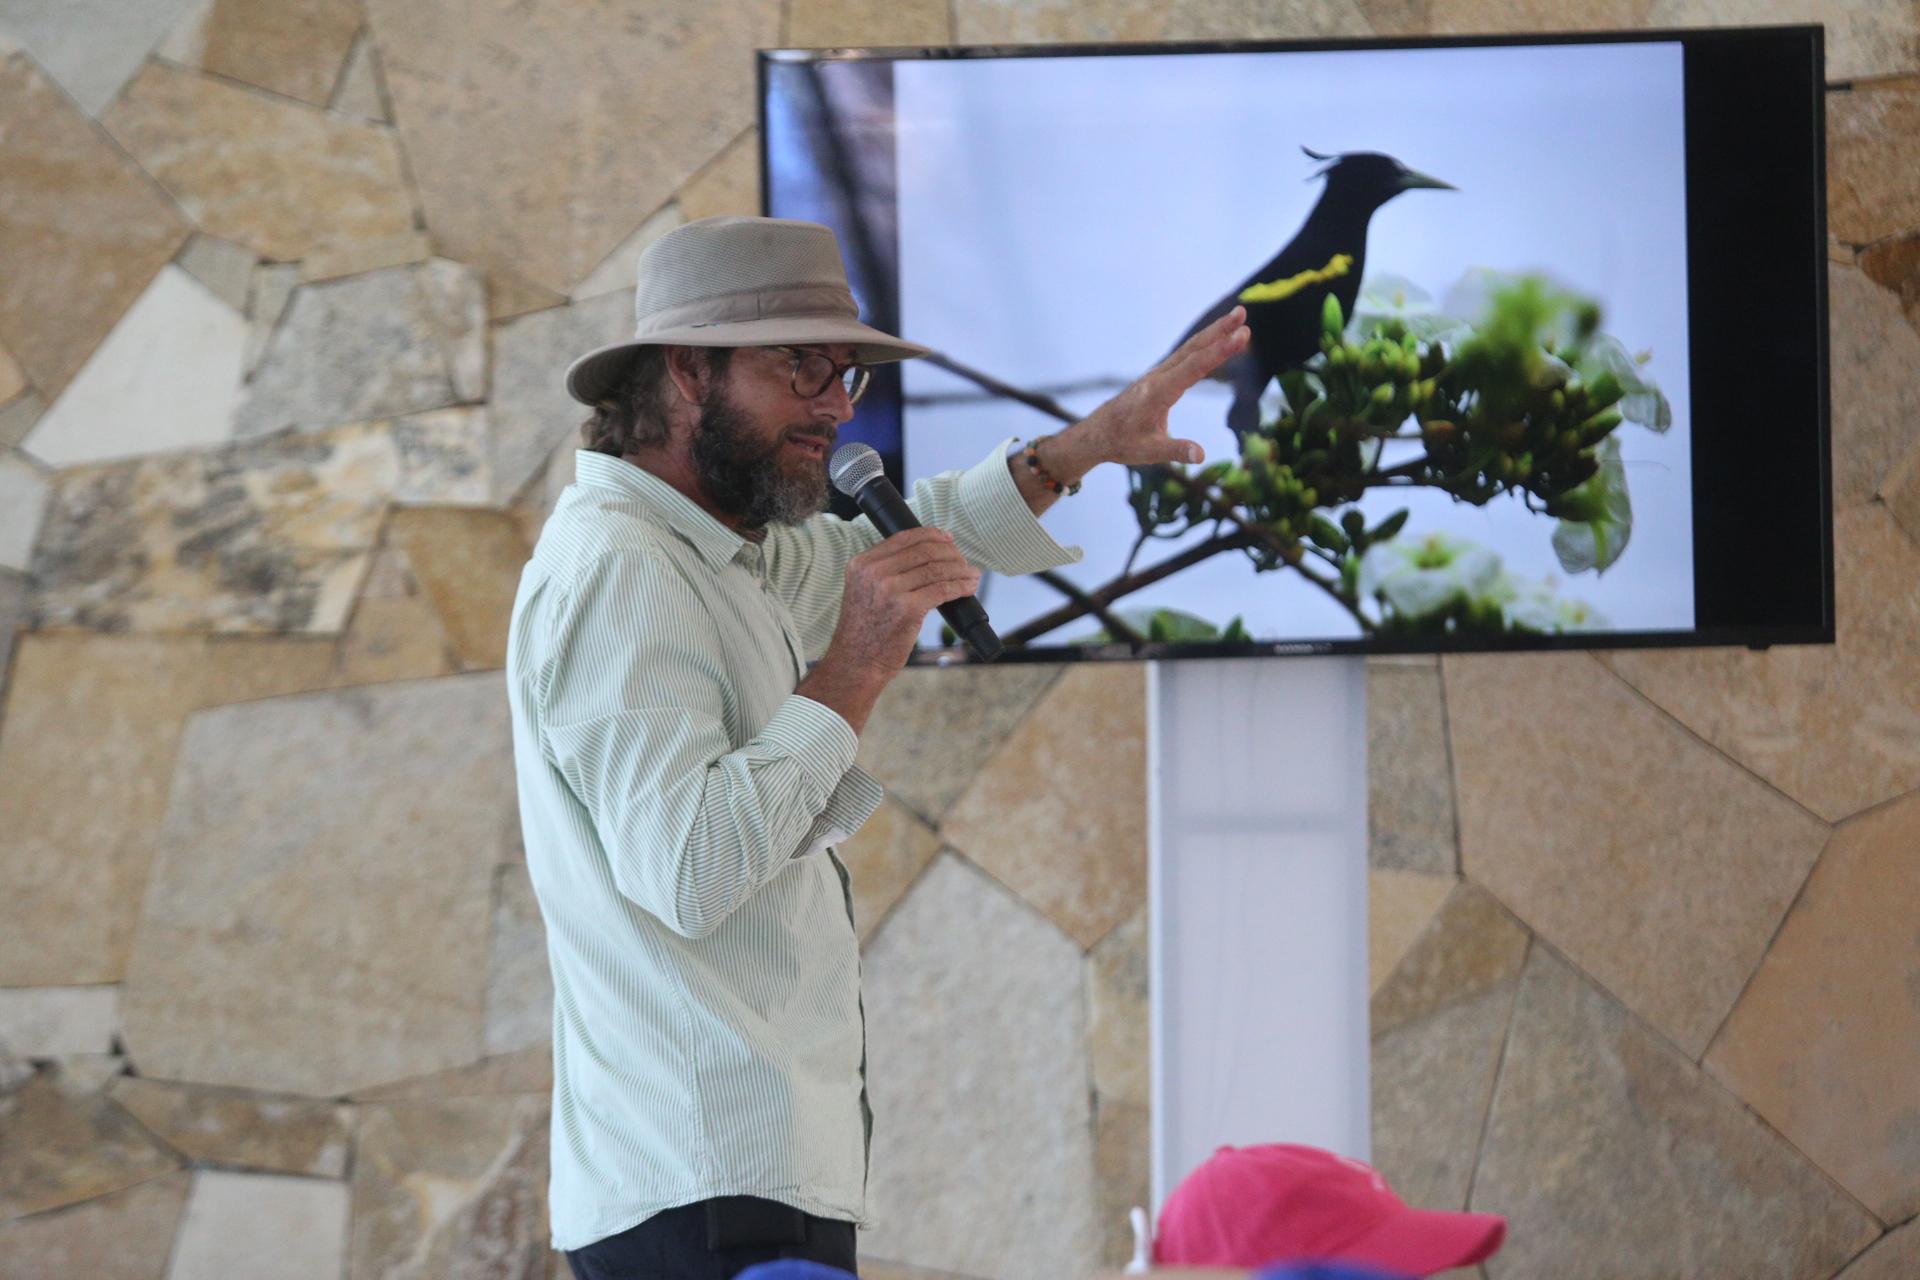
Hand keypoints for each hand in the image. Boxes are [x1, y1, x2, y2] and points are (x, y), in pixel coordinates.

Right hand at [827, 528, 980, 677]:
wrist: (857, 661)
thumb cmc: (865, 630)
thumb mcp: (864, 589)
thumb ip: (886, 570)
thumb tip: (928, 551)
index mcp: (863, 563)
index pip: (904, 537)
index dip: (932, 535)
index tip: (948, 539)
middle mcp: (874, 573)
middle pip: (924, 551)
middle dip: (951, 553)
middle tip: (963, 561)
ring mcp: (890, 590)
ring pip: (937, 569)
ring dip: (961, 570)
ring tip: (972, 574)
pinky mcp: (907, 609)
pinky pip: (943, 589)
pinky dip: (961, 586)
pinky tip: (969, 587)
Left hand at [1076, 305, 1249, 467]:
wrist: (1098, 434)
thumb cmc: (1122, 443)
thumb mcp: (1148, 452)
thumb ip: (1176, 451)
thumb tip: (1201, 455)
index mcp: (1158, 393)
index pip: (1194, 368)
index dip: (1219, 351)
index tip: (1241, 335)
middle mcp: (1158, 377)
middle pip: (1193, 349)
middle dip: (1219, 331)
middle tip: (1242, 313)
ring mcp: (1158, 375)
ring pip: (1189, 349)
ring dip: (1214, 332)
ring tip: (1238, 317)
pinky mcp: (1159, 377)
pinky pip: (1185, 356)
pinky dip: (1204, 344)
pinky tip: (1217, 338)